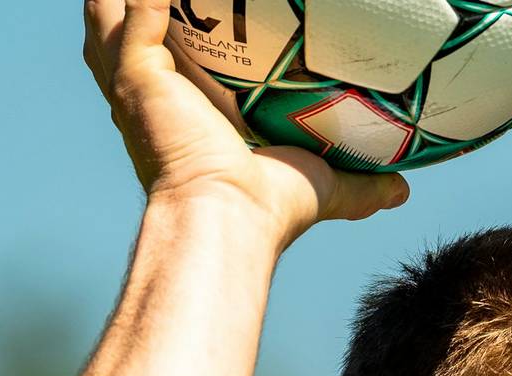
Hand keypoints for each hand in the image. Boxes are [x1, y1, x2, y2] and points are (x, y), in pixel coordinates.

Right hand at [83, 0, 407, 240]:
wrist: (232, 219)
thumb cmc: (269, 210)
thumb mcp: (322, 188)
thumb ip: (358, 185)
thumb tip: (401, 191)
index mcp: (175, 118)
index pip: (157, 61)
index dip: (162, 33)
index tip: (187, 8)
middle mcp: (144, 102)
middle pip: (118, 32)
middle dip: (132, 3)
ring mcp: (134, 89)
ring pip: (109, 18)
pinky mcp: (138, 79)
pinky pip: (135, 19)